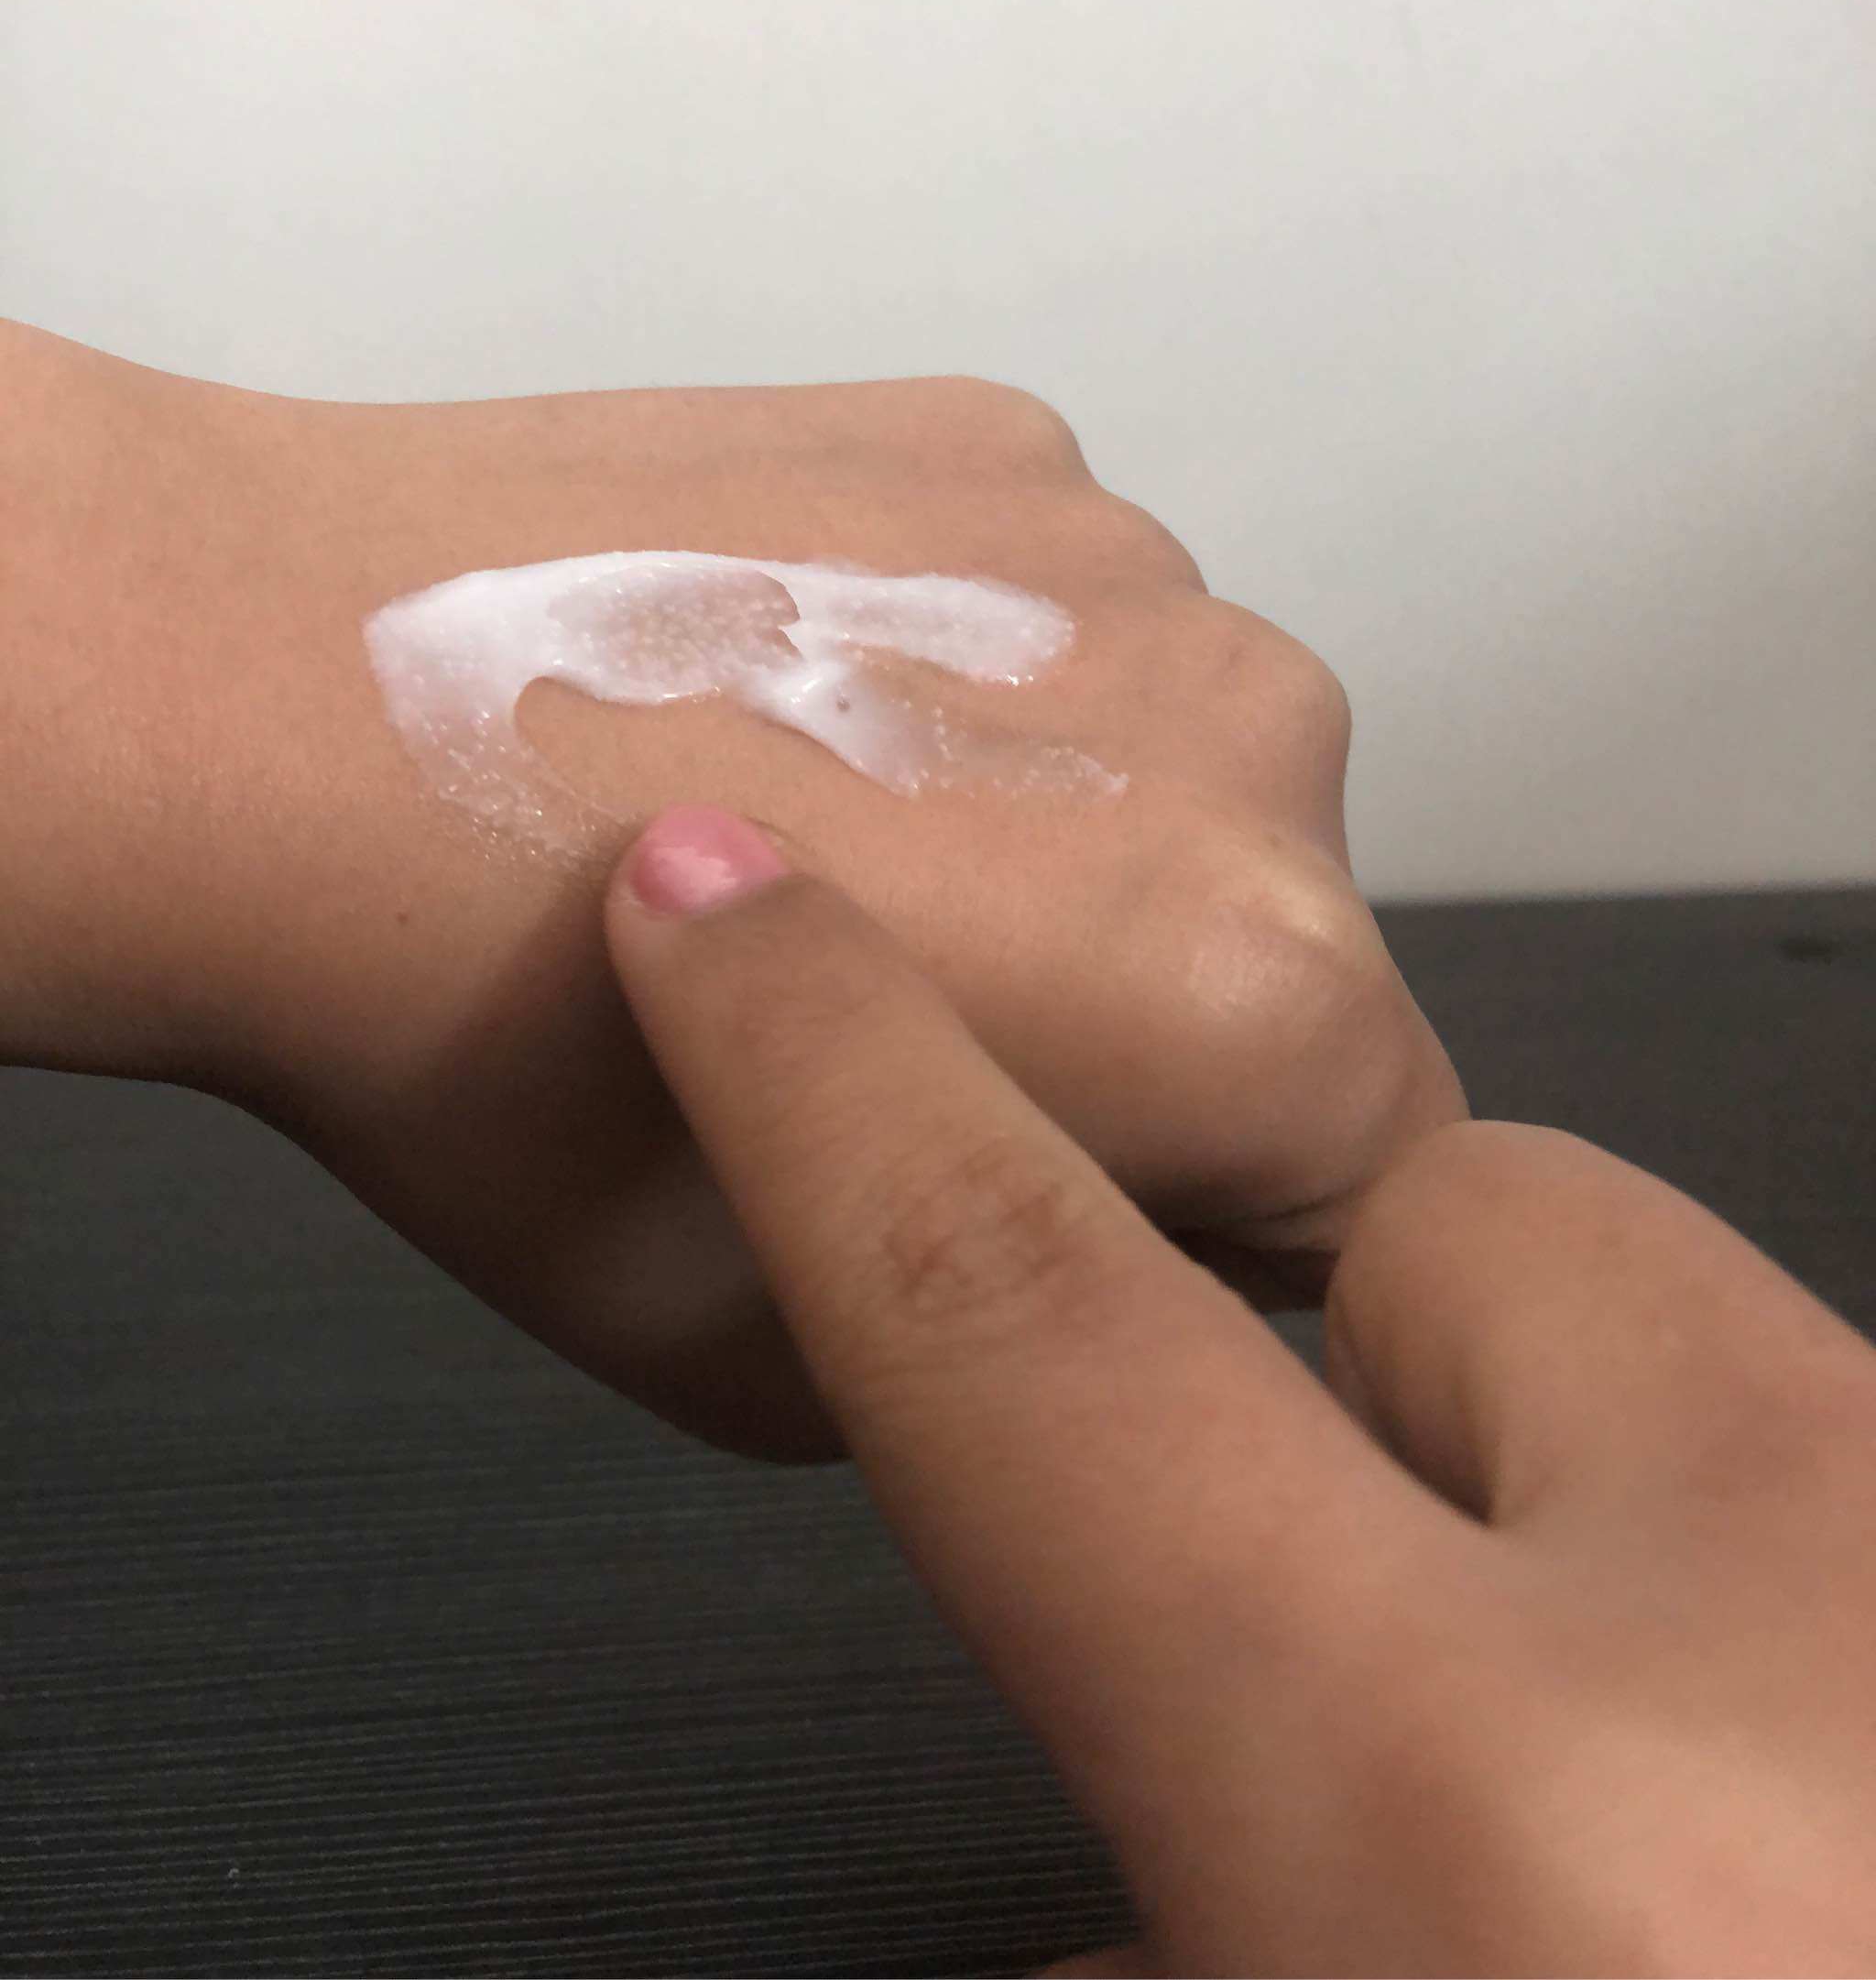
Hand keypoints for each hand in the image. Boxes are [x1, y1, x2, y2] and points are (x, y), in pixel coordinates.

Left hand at [3, 323, 1459, 1453]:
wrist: (264, 710)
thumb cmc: (495, 1055)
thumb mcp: (790, 1363)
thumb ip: (1047, 1350)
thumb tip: (1119, 1258)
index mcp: (1260, 997)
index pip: (1378, 1180)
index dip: (1201, 1223)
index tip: (1035, 1196)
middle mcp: (1257, 741)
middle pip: (1284, 955)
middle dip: (1140, 1018)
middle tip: (887, 1031)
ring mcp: (1134, 553)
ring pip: (1173, 767)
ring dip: (1055, 824)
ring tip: (804, 849)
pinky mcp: (1009, 438)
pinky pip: (1059, 613)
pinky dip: (962, 669)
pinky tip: (770, 702)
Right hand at [605, 805, 1875, 1974]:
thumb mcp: (1372, 1972)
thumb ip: (1170, 1922)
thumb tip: (1081, 1922)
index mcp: (1520, 1863)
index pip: (1039, 1330)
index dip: (829, 1082)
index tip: (716, 903)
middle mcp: (1831, 1661)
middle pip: (1478, 1227)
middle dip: (1367, 1361)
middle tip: (1393, 1643)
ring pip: (1721, 1371)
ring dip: (1616, 1536)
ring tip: (1665, 1818)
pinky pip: (1860, 1509)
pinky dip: (1781, 1637)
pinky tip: (1792, 1817)